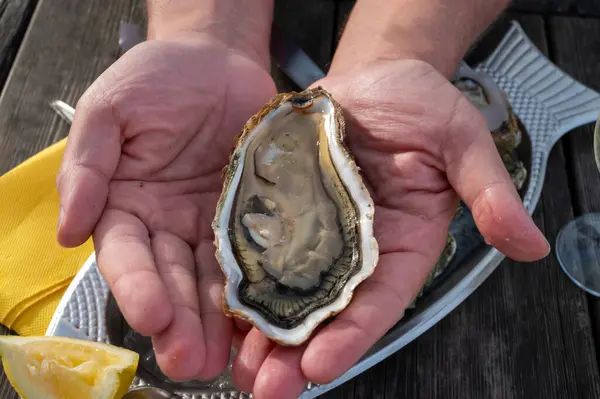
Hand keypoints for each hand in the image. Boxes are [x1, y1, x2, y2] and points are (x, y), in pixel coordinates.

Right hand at [56, 35, 276, 380]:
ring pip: (213, 280)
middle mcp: (167, 225)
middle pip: (172, 280)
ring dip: (218, 321)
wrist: (217, 61)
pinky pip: (256, 256)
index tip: (151, 315)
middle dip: (181, 322)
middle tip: (193, 361)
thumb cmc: (158, 77)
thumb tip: (69, 228)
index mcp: (126, 205)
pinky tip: (266, 317)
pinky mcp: (250, 218)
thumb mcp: (113, 111)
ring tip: (228, 358)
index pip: (127, 254)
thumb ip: (88, 165)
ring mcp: (211, 225)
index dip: (136, 286)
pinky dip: (259, 288)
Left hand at [230, 59, 549, 397]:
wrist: (372, 79)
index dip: (351, 335)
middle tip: (265, 387)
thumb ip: (487, 192)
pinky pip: (257, 248)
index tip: (320, 366)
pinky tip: (216, 306)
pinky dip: (239, 279)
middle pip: (325, 310)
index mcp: (400, 244)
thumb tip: (530, 242)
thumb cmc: (419, 106)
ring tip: (235, 365)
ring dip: (260, 330)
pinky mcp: (280, 210)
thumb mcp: (459, 142)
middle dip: (295, 351)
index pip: (378, 301)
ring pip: (285, 290)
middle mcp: (354, 249)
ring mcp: (313, 233)